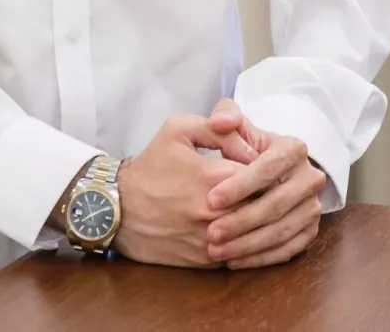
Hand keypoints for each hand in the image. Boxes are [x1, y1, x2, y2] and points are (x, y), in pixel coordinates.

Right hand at [113, 114, 260, 268]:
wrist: (119, 209)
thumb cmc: (151, 166)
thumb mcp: (178, 129)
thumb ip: (218, 128)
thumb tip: (249, 145)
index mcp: (213, 176)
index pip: (263, 174)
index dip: (267, 168)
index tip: (265, 165)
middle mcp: (216, 212)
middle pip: (264, 205)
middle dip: (268, 194)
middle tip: (269, 186)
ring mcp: (212, 239)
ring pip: (255, 231)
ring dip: (260, 219)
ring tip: (259, 205)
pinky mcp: (207, 261)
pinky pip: (241, 252)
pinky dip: (246, 240)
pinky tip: (242, 227)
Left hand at [203, 100, 326, 269]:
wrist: (270, 167)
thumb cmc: (246, 145)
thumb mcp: (237, 123)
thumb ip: (226, 115)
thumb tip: (220, 122)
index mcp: (294, 148)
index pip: (268, 169)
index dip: (240, 186)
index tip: (211, 200)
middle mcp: (309, 178)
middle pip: (275, 204)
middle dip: (241, 221)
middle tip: (211, 233)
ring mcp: (313, 207)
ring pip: (281, 231)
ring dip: (247, 244)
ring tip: (216, 250)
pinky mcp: (310, 231)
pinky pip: (287, 250)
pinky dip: (260, 258)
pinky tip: (234, 260)